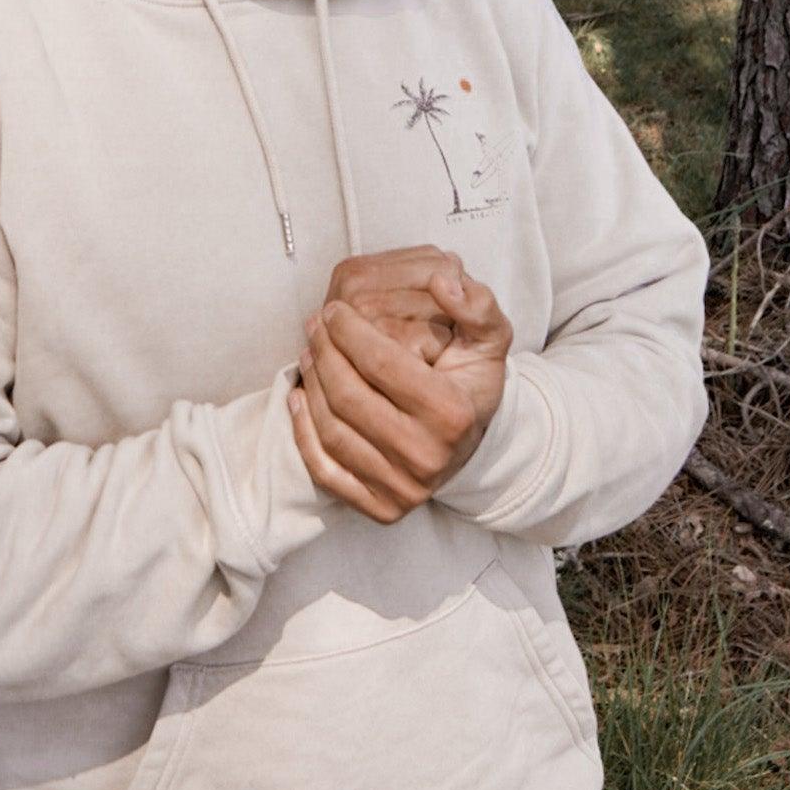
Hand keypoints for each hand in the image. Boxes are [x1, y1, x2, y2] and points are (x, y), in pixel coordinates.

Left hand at [288, 247, 512, 523]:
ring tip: (310, 352)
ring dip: (312, 384)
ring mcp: (403, 488)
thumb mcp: (489, 338)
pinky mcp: (381, 508)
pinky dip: (303, 432)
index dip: (349, 330)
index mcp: (452, 414)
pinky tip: (299, 397)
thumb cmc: (472, 380)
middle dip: (324, 353)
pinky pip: (325, 471)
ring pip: (332, 431)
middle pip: (349, 397)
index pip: (382, 364)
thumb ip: (475, 304)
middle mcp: (428, 457)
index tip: (334, 308)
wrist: (475, 440)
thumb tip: (444, 281)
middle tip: (315, 325)